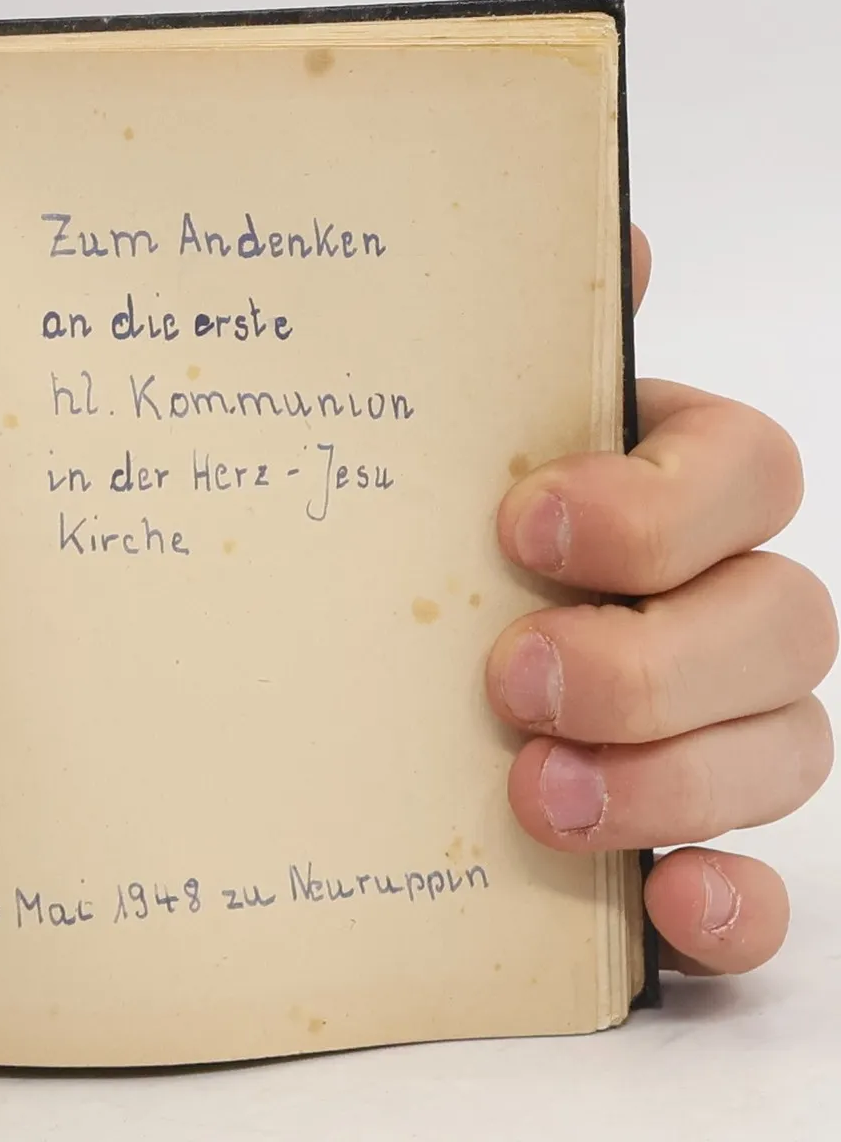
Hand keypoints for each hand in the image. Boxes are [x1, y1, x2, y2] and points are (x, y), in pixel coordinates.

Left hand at [486, 228, 833, 973]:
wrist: (355, 667)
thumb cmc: (422, 542)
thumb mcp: (439, 443)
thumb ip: (520, 349)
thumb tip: (606, 236)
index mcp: (667, 493)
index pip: (750, 473)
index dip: (657, 505)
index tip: (522, 526)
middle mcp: (717, 608)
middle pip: (785, 623)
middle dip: (655, 660)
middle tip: (514, 680)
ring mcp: (718, 735)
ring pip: (786, 752)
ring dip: (671, 781)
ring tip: (534, 796)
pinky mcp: (689, 847)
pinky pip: (761, 890)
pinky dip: (728, 906)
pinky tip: (666, 903)